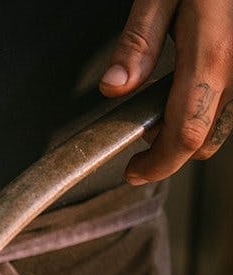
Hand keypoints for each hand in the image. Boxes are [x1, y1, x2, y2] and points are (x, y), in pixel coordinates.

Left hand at [99, 0, 232, 184]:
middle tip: (137, 150)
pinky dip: (204, 107)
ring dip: (188, 130)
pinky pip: (229, 98)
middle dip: (171, 150)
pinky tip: (180, 94)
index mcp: (212, 56)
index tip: (133, 172)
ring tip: (154, 124)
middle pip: (206, 136)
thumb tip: (114, 88)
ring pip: (222, 120)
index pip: (186, 134)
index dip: (159, 163)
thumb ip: (137, 43)